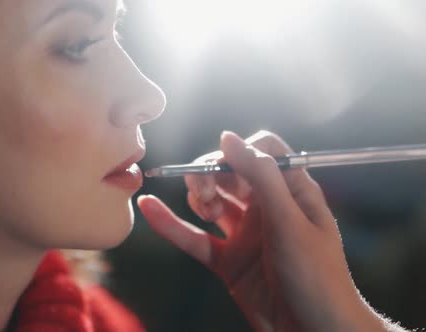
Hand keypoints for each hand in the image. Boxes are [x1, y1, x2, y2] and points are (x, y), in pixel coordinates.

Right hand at [138, 131, 384, 331]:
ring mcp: (246, 235)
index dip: (239, 152)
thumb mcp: (290, 221)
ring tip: (202, 208)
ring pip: (211, 202)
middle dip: (211, 175)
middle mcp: (267, 208)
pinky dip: (172, 225)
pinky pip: (195, 238)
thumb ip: (261, 177)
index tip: (222, 165)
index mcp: (292, 191)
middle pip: (230, 173)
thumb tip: (228, 137)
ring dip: (198, 197)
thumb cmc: (317, 277)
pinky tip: (149, 209)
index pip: (263, 152)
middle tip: (205, 192)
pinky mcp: (228, 261)